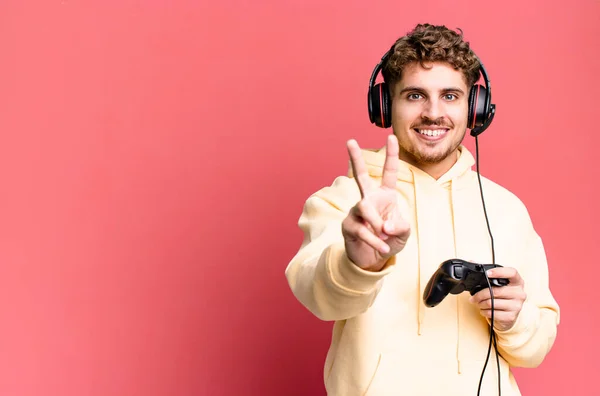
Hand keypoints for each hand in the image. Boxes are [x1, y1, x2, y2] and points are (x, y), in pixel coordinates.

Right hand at [341, 135, 410, 271]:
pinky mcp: (348, 225)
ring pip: (364, 207)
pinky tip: (382, 247)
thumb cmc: (389, 240)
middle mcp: (368, 199)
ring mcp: (356, 211)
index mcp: (385, 196)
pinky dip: (374, 240)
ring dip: (376, 222)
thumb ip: (401, 226)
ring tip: (384, 235)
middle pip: (359, 175)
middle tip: (350, 141)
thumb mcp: (404, 233)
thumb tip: (385, 225)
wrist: (373, 260)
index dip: (391, 155)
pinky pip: (362, 229)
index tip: (391, 137)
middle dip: (355, 158)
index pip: (388, 172)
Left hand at [469, 267, 526, 330]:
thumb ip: (487, 273)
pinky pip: (492, 313)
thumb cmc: (502, 296)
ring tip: (478, 303)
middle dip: (480, 294)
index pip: (511, 272)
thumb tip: (472, 261)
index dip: (499, 272)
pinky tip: (484, 310)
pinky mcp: (511, 316)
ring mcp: (517, 305)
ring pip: (492, 303)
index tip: (487, 273)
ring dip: (480, 303)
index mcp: (517, 281)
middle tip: (473, 297)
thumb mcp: (498, 283)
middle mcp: (519, 293)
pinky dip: (484, 311)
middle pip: (495, 291)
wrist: (509, 314)